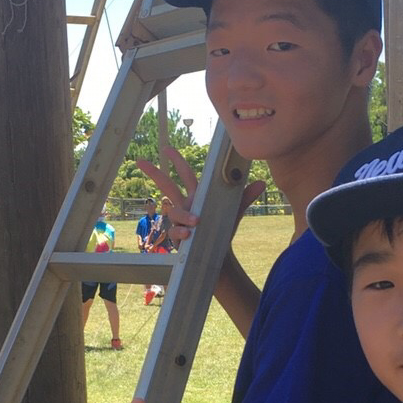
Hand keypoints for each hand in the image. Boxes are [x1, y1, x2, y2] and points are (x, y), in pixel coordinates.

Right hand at [136, 147, 265, 245]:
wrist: (219, 253)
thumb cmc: (223, 228)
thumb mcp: (235, 211)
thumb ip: (245, 197)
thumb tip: (261, 183)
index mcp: (198, 194)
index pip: (185, 174)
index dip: (176, 161)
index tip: (167, 149)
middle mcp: (185, 204)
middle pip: (166, 185)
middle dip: (154, 172)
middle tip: (140, 161)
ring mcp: (179, 219)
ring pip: (172, 211)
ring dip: (183, 216)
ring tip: (196, 223)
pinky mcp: (178, 235)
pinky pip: (175, 231)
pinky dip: (181, 232)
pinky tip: (189, 235)